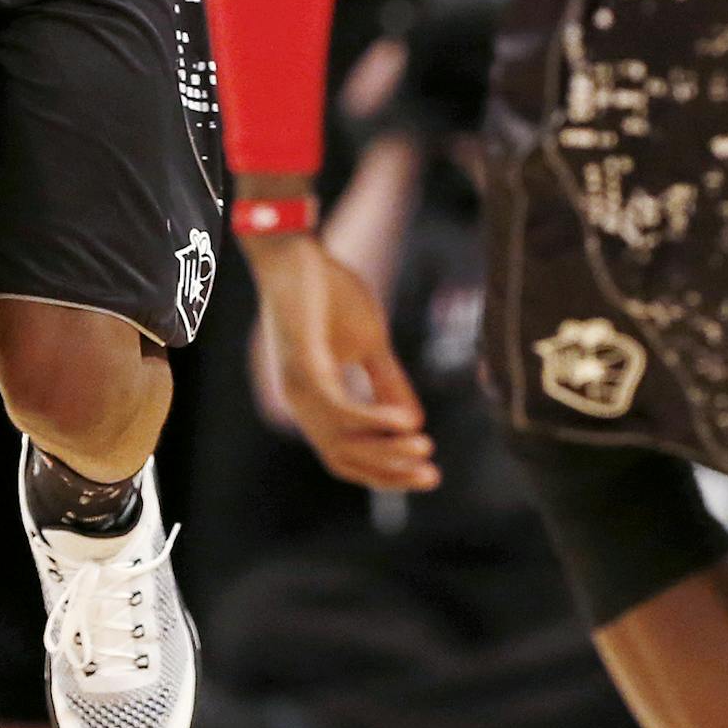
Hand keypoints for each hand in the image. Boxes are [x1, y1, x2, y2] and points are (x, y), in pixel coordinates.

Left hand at [243, 234, 438, 492]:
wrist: (296, 250)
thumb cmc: (328, 290)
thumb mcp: (369, 342)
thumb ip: (387, 382)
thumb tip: (416, 421)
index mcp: (314, 399)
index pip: (347, 454)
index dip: (385, 471)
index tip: (426, 474)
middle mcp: (301, 402)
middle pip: (345, 459)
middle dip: (389, 473)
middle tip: (432, 477)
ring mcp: (299, 387)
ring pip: (342, 442)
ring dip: (386, 451)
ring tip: (424, 448)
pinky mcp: (303, 366)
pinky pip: (339, 410)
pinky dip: (373, 421)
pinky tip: (406, 422)